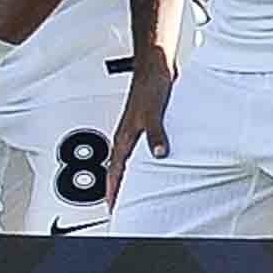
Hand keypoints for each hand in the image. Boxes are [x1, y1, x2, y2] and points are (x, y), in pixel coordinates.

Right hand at [105, 64, 174, 204]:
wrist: (155, 66)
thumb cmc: (151, 85)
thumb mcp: (153, 113)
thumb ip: (155, 134)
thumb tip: (159, 154)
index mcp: (124, 135)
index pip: (115, 171)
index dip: (113, 190)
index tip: (113, 207)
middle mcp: (127, 135)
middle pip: (117, 168)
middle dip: (116, 187)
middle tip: (118, 205)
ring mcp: (135, 129)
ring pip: (126, 158)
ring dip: (126, 174)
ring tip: (130, 189)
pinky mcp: (146, 123)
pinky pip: (139, 148)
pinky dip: (141, 161)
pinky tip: (152, 163)